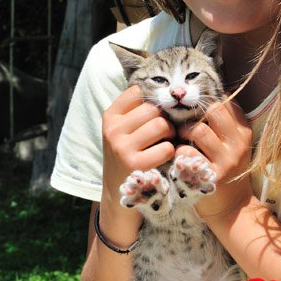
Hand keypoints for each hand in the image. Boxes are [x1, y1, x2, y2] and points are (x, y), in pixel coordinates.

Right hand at [100, 86, 175, 232]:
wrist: (118, 191)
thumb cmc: (128, 153)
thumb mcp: (123, 129)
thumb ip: (137, 109)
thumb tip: (167, 88)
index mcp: (110, 116)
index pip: (138, 91)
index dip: (153, 100)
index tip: (156, 112)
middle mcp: (112, 130)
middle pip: (153, 109)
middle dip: (165, 118)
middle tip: (165, 131)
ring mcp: (122, 148)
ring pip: (161, 125)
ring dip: (170, 134)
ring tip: (166, 142)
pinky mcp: (135, 165)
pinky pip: (166, 148)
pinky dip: (171, 151)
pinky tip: (165, 156)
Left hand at [177, 98, 252, 219]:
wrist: (232, 207)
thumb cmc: (226, 169)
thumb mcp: (233, 144)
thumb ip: (223, 122)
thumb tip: (203, 94)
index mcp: (243, 131)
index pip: (226, 101)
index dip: (206, 100)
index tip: (195, 107)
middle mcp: (238, 144)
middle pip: (214, 110)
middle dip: (195, 113)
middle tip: (186, 123)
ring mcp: (226, 161)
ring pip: (198, 130)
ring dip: (184, 132)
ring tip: (181, 138)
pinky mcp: (211, 176)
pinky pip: (187, 153)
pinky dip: (179, 152)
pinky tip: (180, 156)